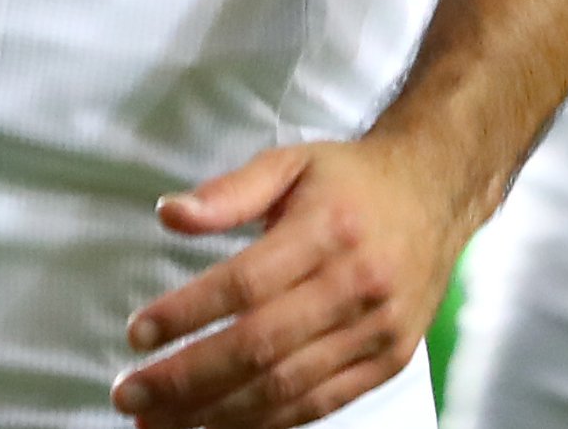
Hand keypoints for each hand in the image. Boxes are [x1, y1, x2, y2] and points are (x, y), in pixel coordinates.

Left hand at [114, 135, 467, 427]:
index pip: (245, 284)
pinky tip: (221, 425)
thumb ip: (227, 191)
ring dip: (218, 413)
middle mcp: (354, 286)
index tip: (137, 333)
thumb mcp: (289, 164)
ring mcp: (375, 332)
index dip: (186, 313)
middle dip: (187, 379)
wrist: (436, 194)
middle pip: (260, 348)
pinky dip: (267, 422)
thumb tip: (169, 214)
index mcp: (326, 231)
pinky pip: (320, 404)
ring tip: (163, 423)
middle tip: (132, 395)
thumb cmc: (352, 181)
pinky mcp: (387, 362)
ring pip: (287, 388)